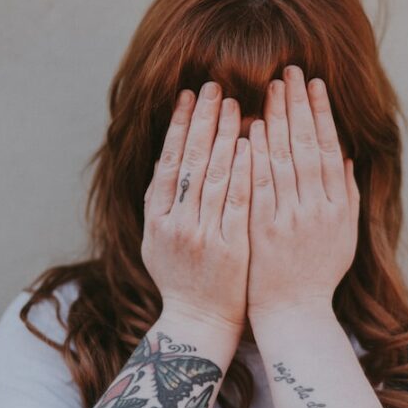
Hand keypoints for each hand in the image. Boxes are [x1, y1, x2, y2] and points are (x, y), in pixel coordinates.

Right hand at [142, 81, 252, 335]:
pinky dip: (243, 171)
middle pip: (191, 161)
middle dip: (203, 120)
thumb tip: (166, 158)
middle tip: (214, 86)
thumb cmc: (181, 279)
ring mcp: (202, 236)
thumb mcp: (157, 240)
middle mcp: (176, 223)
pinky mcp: (229, 248)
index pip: (169, 160)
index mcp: (157, 218)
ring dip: (225, 136)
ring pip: (214, 175)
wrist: (200, 321)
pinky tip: (250, 144)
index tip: (189, 95)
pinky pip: (237, 202)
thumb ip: (160, 202)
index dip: (179, 125)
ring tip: (236, 104)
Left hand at [245, 65, 358, 320]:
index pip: (329, 149)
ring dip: (279, 120)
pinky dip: (259, 154)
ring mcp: (291, 219)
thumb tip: (345, 156)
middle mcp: (317, 209)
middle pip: (308, 146)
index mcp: (338, 207)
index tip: (315, 84)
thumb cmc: (317, 274)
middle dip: (300, 106)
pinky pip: (261, 184)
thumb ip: (346, 195)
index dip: (322, 114)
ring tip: (272, 87)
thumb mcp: (342, 235)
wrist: (293, 312)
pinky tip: (253, 127)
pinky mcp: (264, 229)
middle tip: (292, 72)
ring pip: (285, 160)